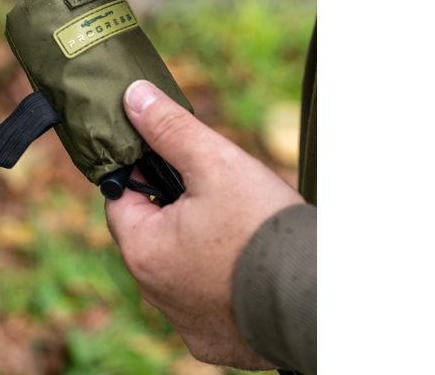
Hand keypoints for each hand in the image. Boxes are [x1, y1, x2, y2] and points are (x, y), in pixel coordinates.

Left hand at [105, 80, 304, 367]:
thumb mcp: (214, 163)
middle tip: (211, 191)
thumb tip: (132, 96)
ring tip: (234, 226)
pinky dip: (218, 280)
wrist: (313, 298)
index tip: (171, 161)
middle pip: (150, 231)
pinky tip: (244, 265)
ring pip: (177, 265)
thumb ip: (169, 129)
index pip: (121, 198)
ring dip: (195, 244)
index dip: (143, 172)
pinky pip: (204, 299)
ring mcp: (183, 320)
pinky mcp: (213, 339)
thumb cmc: (261, 228)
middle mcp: (153, 291)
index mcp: (142, 250)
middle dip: (174, 207)